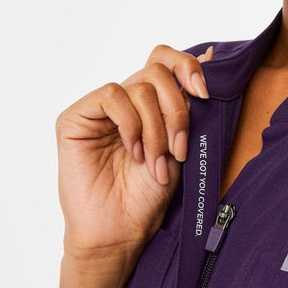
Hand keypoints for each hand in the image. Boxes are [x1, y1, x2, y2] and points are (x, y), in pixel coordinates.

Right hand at [56, 43, 213, 266]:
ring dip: (157, 129)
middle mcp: (126, 104)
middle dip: (178, 111)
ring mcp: (100, 110)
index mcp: (151, 108)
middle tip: (179, 149)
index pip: (166, 62)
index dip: (188, 68)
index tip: (206, 93)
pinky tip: (133, 152)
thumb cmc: (150, 197)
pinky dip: (131, 125)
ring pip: (140, 86)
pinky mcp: (76, 118)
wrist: (122, 231)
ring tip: (156, 163)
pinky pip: (113, 96)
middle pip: (158, 70)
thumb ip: (192, 106)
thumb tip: (211, 56)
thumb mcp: (182, 147)